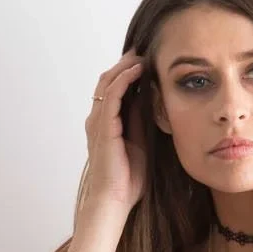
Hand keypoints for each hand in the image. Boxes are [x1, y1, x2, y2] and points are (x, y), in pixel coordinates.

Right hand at [79, 51, 147, 218]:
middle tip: (145, 50)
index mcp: (106, 124)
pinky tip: (138, 70)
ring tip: (143, 55)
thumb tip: (153, 101)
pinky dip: (124, 78)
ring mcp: (98, 121)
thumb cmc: (127, 181)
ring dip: (126, 66)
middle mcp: (98, 119)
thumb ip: (142, 123)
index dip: (128, 72)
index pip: (114, 89)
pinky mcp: (104, 126)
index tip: (147, 61)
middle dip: (126, 63)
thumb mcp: (141, 145)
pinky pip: (112, 94)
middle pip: (109, 80)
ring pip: (108, 82)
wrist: (114, 200)